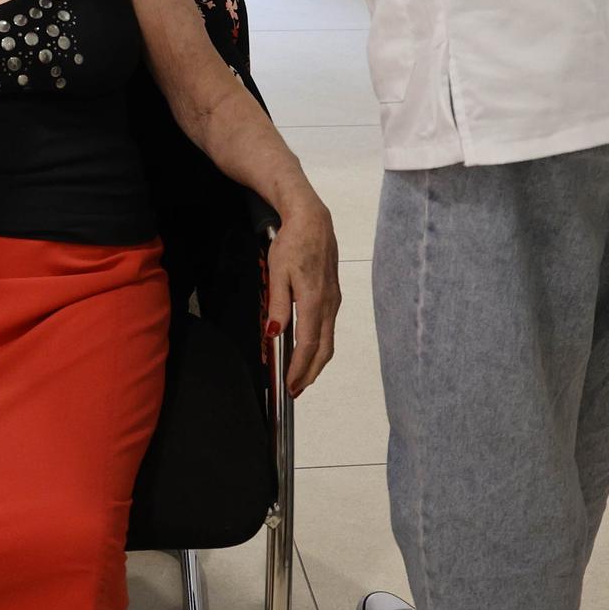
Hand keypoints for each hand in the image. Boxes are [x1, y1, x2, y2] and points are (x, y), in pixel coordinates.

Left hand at [266, 193, 339, 395]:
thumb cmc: (292, 242)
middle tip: (296, 390)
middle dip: (310, 373)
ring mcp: (334, 300)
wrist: (312, 220)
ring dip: (316, 362)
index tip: (290, 385)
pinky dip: (320, 345)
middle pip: (323, 349)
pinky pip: (328, 327)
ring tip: (301, 375)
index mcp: (314, 300)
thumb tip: (274, 333)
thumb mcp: (277, 272)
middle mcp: (329, 304)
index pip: (308, 345)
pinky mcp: (333, 295)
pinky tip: (310, 349)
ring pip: (328, 340)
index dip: (299, 368)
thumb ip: (277, 304)